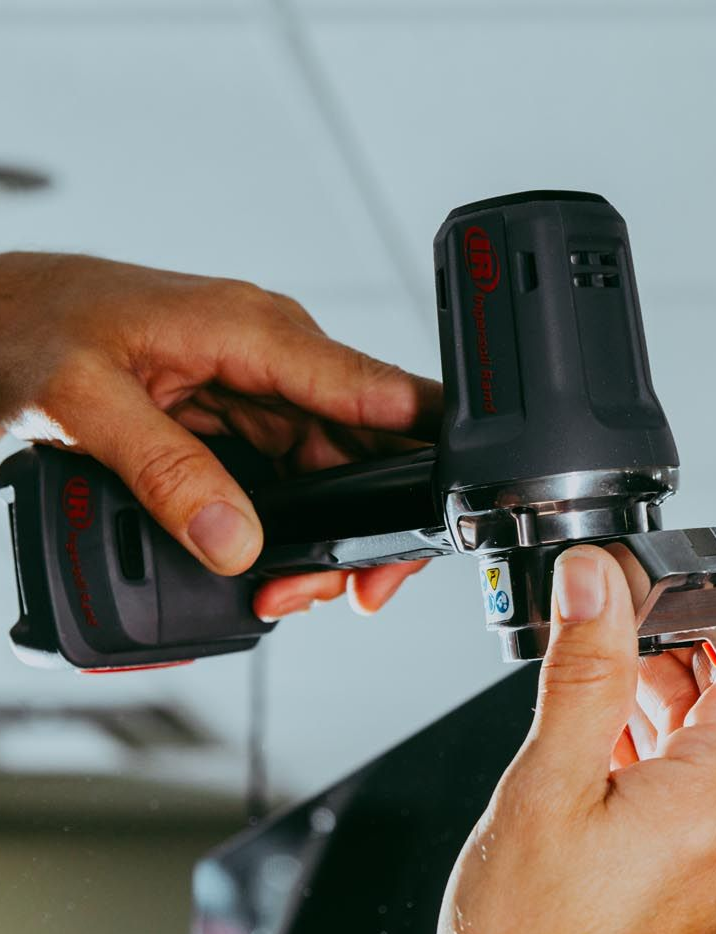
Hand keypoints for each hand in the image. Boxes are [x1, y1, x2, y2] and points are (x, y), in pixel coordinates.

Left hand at [0, 252, 441, 617]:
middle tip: (343, 590)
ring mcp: (262, 390)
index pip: (376, 388)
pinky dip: (298, 528)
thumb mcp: (85, 404)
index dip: (425, 452)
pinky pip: (297, 480)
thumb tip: (237, 540)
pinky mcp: (243, 419)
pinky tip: (277, 564)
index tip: (442, 512)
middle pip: (371, 449)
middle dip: (369, 526)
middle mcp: (273, 359)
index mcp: (254, 332)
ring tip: (289, 590)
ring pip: (337, 475)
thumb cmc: (31, 328)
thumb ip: (166, 473)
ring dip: (330, 537)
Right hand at [410, 545, 715, 933]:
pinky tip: (609, 826)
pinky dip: (672, 817)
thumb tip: (597, 583)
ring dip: (663, 759)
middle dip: (664, 700)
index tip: (641, 635)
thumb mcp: (541, 787)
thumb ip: (583, 672)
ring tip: (587, 768)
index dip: (694, 643)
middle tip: (593, 703)